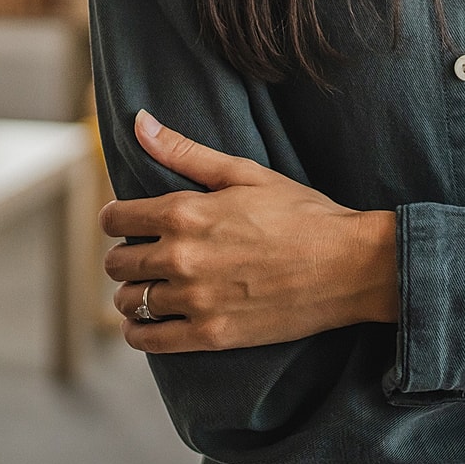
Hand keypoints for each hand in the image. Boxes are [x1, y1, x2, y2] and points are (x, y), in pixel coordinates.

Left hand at [100, 110, 397, 352]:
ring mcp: (195, 300)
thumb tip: (140, 122)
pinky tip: (151, 321)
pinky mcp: (210, 336)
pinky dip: (141, 331)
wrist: (348, 265)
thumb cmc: (301, 212)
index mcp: (186, 213)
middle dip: (125, 255)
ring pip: (130, 302)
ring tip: (152, 286)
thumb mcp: (245, 173)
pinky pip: (149, 340)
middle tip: (145, 253)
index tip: (127, 221)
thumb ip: (185, 151)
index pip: (117, 219)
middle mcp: (181, 258)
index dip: (117, 218)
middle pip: (118, 262)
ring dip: (133, 293)